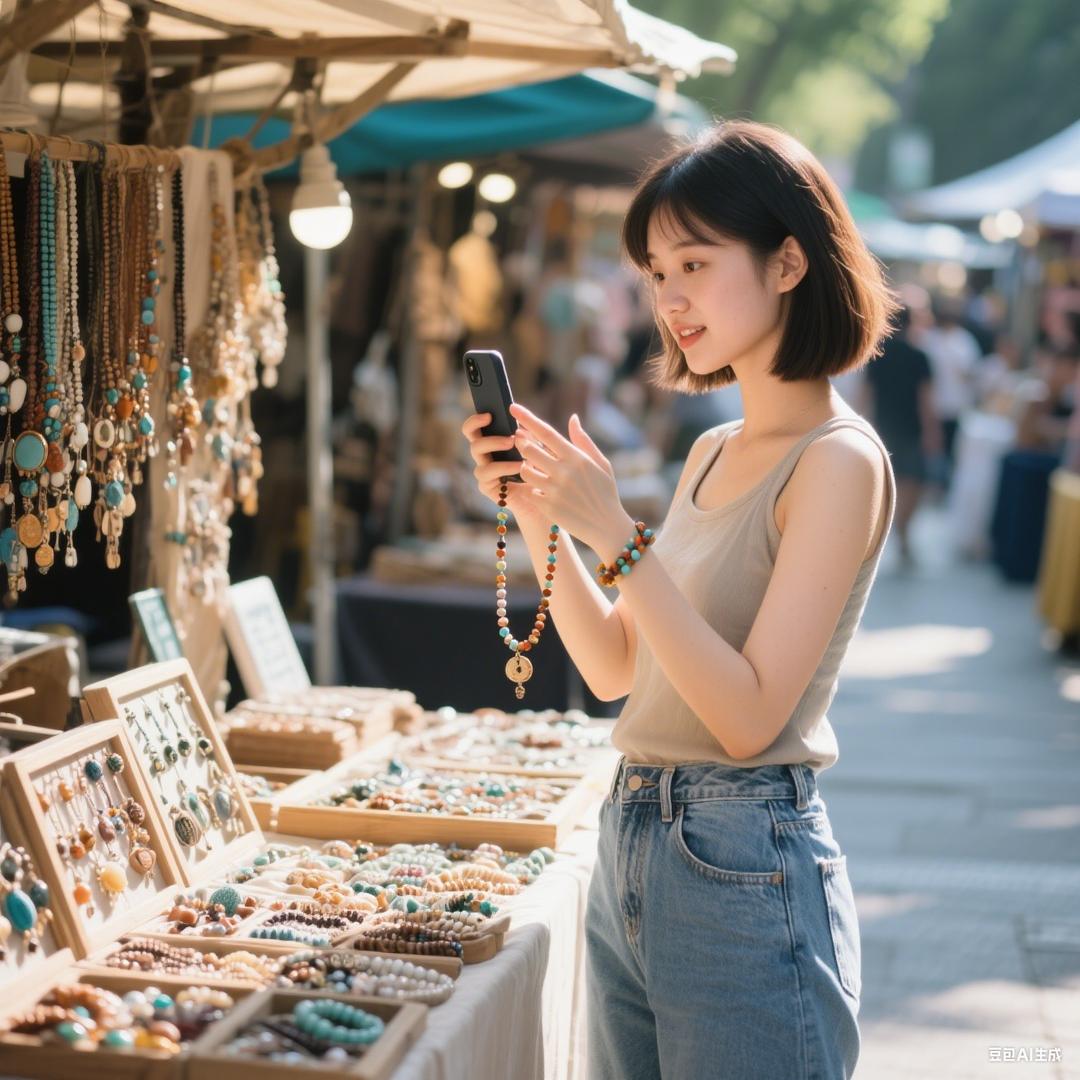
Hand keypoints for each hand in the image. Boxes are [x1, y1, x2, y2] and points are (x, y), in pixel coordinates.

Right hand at [461, 412, 545, 526]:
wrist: (546, 499)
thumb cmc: (543, 471)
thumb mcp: (540, 449)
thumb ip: (531, 436)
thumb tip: (520, 427)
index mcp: (495, 441)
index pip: (477, 426)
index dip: (476, 419)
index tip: (489, 413)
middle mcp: (485, 454)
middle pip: (471, 436)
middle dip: (481, 428)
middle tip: (506, 433)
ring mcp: (484, 470)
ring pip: (476, 451)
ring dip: (494, 444)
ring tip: (512, 444)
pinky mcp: (486, 486)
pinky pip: (486, 473)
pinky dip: (503, 467)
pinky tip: (519, 466)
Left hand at [509, 404, 633, 558]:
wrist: (607, 526)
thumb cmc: (605, 492)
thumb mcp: (601, 463)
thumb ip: (583, 440)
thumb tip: (573, 418)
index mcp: (576, 457)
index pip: (545, 432)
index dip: (527, 418)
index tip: (512, 407)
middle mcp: (563, 471)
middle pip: (528, 449)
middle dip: (522, 443)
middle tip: (520, 441)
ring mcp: (554, 489)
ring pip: (524, 470)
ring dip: (525, 467)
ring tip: (534, 469)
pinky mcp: (548, 506)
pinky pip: (529, 491)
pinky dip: (533, 489)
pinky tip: (543, 491)